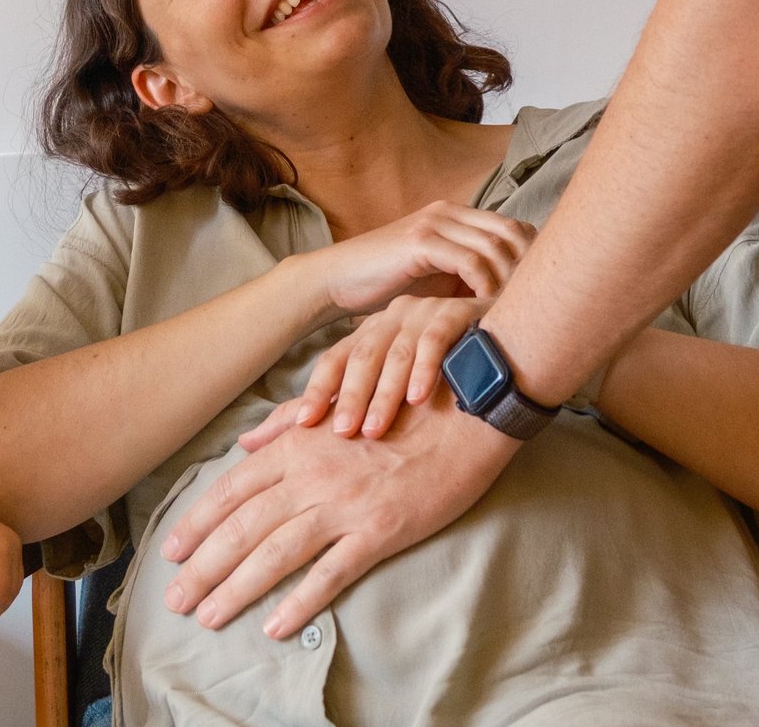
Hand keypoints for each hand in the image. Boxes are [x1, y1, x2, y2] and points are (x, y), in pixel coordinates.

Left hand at [159, 389, 517, 639]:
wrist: (462, 415)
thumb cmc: (400, 410)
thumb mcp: (337, 406)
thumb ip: (287, 424)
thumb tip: (246, 442)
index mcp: (298, 445)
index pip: (232, 489)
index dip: (197, 523)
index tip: (170, 552)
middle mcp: (312, 475)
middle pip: (243, 527)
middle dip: (203, 568)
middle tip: (174, 599)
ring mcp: (344, 505)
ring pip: (276, 553)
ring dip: (236, 589)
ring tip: (208, 616)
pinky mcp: (379, 532)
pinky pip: (330, 574)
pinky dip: (299, 602)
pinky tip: (274, 626)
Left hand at [243, 296, 489, 447]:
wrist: (511, 348)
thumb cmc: (443, 380)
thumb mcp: (382, 393)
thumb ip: (322, 413)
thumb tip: (248, 445)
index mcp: (369, 334)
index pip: (332, 363)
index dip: (315, 394)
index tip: (300, 430)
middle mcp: (392, 319)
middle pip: (358, 358)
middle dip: (346, 399)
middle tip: (338, 436)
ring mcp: (425, 314)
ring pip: (393, 352)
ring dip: (382, 393)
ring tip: (373, 430)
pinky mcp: (460, 314)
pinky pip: (437, 339)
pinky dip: (426, 368)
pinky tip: (420, 398)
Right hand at [302, 202, 531, 316]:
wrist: (337, 282)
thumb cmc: (387, 287)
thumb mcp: (438, 279)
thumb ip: (470, 278)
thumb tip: (515, 301)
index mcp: (457, 216)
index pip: (515, 228)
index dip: (533, 258)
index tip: (539, 295)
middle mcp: (450, 212)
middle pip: (513, 232)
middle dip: (529, 269)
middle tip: (534, 306)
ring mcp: (434, 223)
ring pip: (494, 246)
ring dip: (509, 281)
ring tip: (513, 312)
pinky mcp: (420, 242)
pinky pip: (468, 260)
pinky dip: (484, 286)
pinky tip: (485, 309)